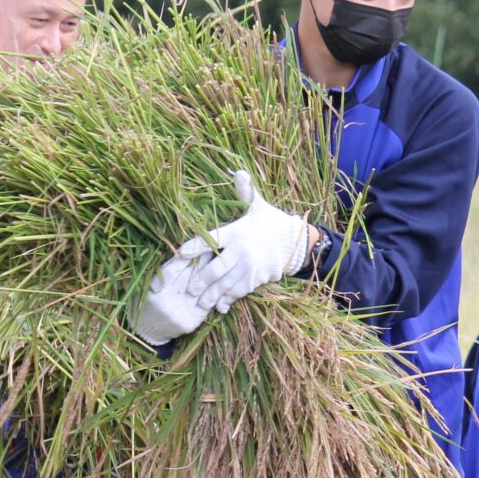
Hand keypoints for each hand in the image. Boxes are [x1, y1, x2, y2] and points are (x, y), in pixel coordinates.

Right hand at [129, 253, 214, 345]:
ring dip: (211, 277)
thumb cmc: (145, 302)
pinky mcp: (191, 323)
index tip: (198, 247)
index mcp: (153, 291)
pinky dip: (213, 292)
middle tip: (213, 251)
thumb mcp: (145, 285)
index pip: (174, 269)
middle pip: (190, 277)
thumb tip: (182, 251)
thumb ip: (161, 271)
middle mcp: (167, 303)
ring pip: (202, 290)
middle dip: (203, 263)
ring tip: (218, 264)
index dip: (188, 257)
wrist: (146, 331)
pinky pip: (206, 303)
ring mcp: (180, 314)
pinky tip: (218, 282)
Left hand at [183, 170, 311, 313]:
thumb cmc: (273, 223)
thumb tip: (239, 171)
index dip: (194, 246)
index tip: (179, 253)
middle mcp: (242, 251)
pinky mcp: (257, 279)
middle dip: (199, 280)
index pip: (211, 239)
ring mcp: (250, 267)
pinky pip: (239, 292)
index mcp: (238, 231)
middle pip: (215, 269)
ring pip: (225, 284)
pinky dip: (228, 300)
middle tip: (188, 289)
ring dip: (211, 295)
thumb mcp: (259, 207)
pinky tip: (218, 307)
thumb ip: (245, 192)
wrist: (299, 242)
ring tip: (199, 302)